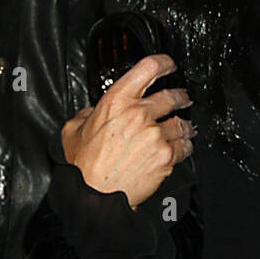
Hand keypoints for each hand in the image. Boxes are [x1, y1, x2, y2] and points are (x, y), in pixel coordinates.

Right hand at [61, 54, 194, 207]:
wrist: (94, 195)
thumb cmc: (83, 166)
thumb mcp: (72, 130)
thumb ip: (85, 114)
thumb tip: (91, 112)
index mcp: (116, 101)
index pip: (147, 68)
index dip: (163, 63)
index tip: (168, 65)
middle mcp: (138, 114)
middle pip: (171, 95)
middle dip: (181, 95)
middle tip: (183, 97)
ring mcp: (155, 135)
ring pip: (181, 122)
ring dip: (185, 124)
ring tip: (186, 126)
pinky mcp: (166, 156)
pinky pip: (184, 146)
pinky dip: (186, 145)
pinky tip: (184, 146)